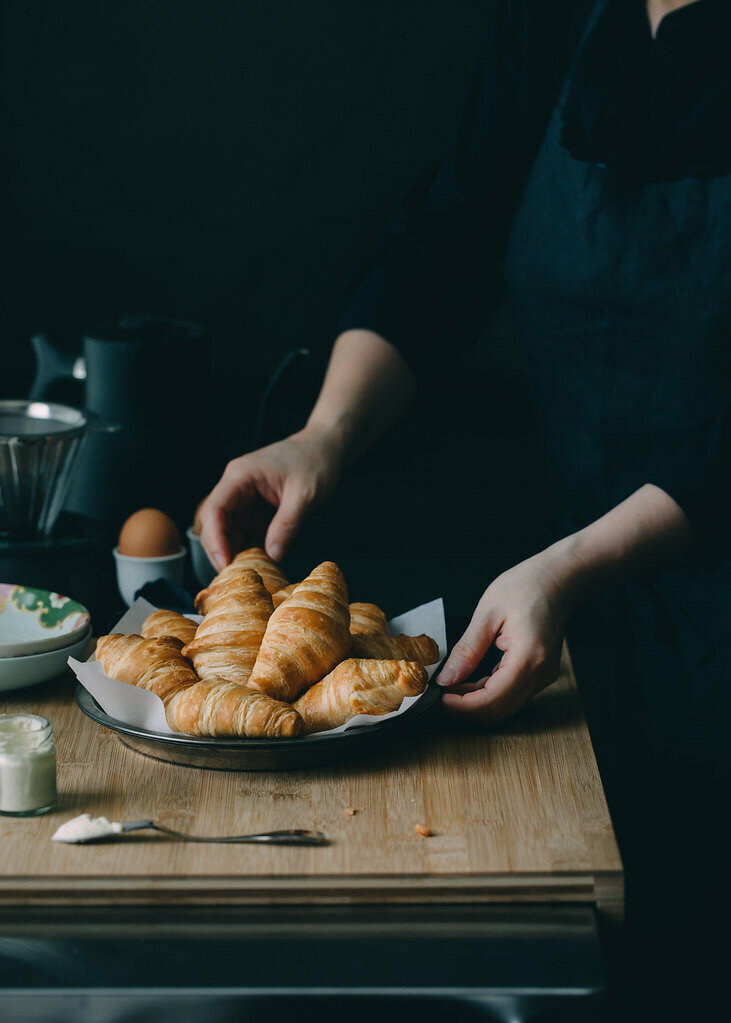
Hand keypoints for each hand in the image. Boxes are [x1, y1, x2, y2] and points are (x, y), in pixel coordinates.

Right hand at [199, 426, 344, 570]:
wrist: (326, 447)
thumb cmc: (315, 462)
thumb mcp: (305, 496)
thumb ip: (287, 525)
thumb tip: (272, 555)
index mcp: (240, 476)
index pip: (215, 510)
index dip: (215, 540)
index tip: (225, 565)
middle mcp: (236, 485)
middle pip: (215, 523)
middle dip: (223, 550)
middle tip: (236, 577)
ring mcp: (244, 496)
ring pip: (228, 529)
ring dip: (237, 550)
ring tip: (252, 571)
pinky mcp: (254, 506)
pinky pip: (244, 529)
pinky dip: (250, 545)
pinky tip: (262, 560)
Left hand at [436, 550, 579, 722]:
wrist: (559, 578)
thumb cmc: (527, 586)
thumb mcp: (488, 613)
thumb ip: (467, 650)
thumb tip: (446, 678)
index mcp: (528, 658)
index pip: (491, 700)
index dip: (462, 706)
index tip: (438, 697)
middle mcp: (540, 674)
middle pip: (499, 711)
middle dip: (466, 708)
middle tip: (439, 694)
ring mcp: (543, 675)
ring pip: (505, 706)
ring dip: (476, 702)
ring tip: (451, 686)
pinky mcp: (540, 672)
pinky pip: (512, 693)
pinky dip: (488, 692)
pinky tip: (469, 680)